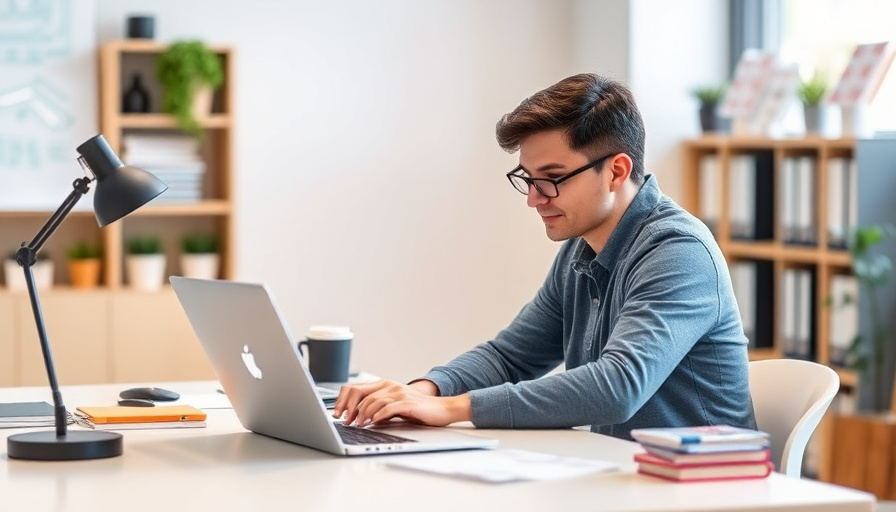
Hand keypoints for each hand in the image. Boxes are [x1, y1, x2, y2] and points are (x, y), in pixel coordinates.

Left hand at [331, 379, 470, 426]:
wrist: (441, 409)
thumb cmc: (417, 410)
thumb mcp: (394, 406)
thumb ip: (379, 408)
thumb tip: (360, 417)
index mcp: (384, 384)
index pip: (356, 388)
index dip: (344, 400)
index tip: (337, 413)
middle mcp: (390, 385)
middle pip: (360, 393)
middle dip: (349, 408)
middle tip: (345, 421)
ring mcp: (398, 392)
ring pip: (372, 401)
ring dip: (362, 414)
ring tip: (357, 425)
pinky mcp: (407, 402)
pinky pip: (388, 407)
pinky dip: (378, 415)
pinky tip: (372, 423)